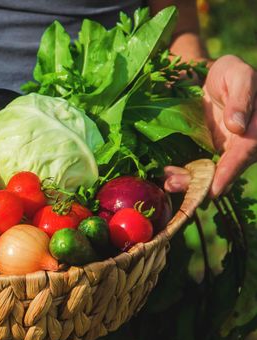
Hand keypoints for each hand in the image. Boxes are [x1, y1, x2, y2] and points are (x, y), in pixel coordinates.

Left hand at [165, 55, 256, 195]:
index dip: (228, 173)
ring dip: (189, 181)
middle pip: (224, 170)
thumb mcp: (240, 77)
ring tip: (169, 183)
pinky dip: (183, 172)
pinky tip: (167, 175)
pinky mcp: (208, 149)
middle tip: (177, 186)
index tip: (214, 189)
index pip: (243, 154)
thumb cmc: (233, 74)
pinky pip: (197, 165)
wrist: (217, 75)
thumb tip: (238, 126)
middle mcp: (241, 146)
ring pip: (209, 172)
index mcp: (255, 131)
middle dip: (201, 184)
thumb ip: (241, 99)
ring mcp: (224, 150)